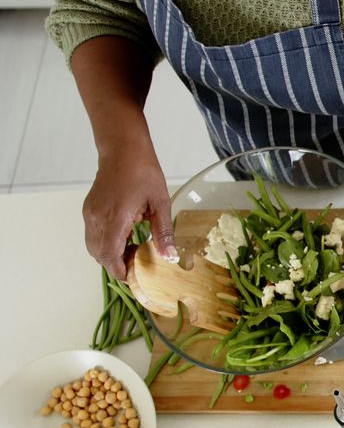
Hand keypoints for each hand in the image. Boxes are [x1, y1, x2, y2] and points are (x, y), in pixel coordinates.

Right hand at [83, 148, 176, 278]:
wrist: (123, 149)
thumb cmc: (143, 172)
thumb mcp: (160, 203)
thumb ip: (164, 232)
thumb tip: (170, 256)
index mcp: (115, 217)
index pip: (109, 255)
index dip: (119, 271)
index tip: (134, 278)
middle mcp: (97, 218)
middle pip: (99, 254)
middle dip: (116, 264)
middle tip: (138, 264)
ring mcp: (90, 213)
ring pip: (94, 246)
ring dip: (110, 254)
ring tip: (133, 250)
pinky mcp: (89, 209)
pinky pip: (93, 234)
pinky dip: (106, 243)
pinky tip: (125, 237)